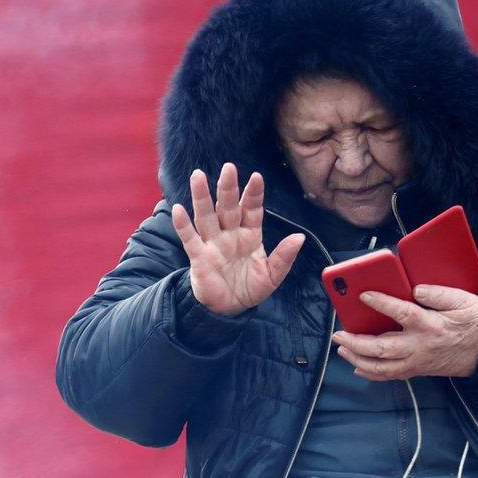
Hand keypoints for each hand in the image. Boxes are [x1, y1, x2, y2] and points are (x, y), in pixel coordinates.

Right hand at [171, 164, 305, 315]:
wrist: (229, 309)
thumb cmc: (249, 288)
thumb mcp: (272, 275)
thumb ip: (284, 256)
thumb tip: (299, 238)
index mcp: (250, 235)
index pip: (252, 209)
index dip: (254, 194)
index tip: (256, 177)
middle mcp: (230, 234)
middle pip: (228, 207)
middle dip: (228, 188)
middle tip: (228, 167)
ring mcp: (213, 244)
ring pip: (206, 216)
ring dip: (202, 196)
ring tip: (198, 176)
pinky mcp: (198, 257)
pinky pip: (190, 238)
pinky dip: (183, 224)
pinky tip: (178, 209)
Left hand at [333, 284, 477, 379]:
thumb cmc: (474, 322)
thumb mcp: (462, 301)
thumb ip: (438, 293)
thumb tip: (416, 289)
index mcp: (430, 325)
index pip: (401, 313)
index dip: (381, 304)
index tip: (364, 295)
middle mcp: (419, 346)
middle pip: (380, 348)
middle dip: (355, 342)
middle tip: (338, 333)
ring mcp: (416, 362)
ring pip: (381, 367)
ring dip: (357, 359)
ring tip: (342, 349)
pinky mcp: (417, 370)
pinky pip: (390, 375)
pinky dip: (371, 373)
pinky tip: (358, 366)